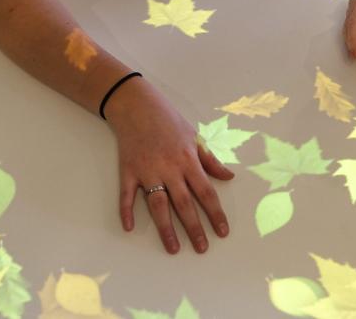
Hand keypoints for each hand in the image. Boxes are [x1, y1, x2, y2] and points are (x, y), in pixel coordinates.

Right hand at [105, 77, 232, 253]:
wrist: (138, 106)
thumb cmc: (169, 121)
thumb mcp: (195, 137)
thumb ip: (211, 160)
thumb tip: (229, 176)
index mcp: (188, 160)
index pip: (206, 192)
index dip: (215, 213)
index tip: (223, 231)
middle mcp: (170, 169)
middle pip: (184, 204)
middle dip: (195, 228)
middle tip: (202, 249)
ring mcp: (148, 171)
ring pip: (158, 205)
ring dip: (165, 228)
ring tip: (173, 249)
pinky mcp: (128, 171)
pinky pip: (127, 195)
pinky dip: (126, 211)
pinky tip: (128, 228)